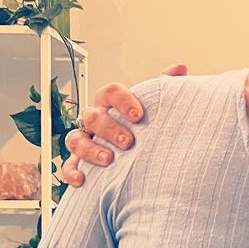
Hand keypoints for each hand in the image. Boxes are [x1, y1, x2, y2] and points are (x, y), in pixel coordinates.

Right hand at [61, 64, 186, 185]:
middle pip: (93, 116)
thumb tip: (180, 68)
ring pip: (76, 139)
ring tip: (108, 159)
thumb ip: (166, 86)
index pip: (110, 92)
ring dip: (90, 149)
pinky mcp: (78, 161)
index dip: (122, 101)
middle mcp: (95, 119)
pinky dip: (71, 171)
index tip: (138, 115)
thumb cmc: (143, 126)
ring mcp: (85, 139)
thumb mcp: (154, 106)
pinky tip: (82, 179)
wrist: (138, 152)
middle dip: (109, 129)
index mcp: (111, 103)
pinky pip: (68, 165)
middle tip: (128, 142)